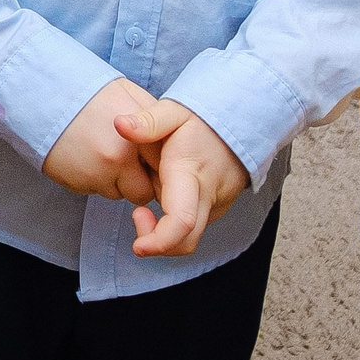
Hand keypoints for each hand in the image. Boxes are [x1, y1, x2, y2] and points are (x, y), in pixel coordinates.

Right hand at [41, 76, 162, 201]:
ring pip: (116, 194)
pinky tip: (82, 156)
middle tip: (122, 158)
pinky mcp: (74, 183)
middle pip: (142, 192)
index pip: (165, 171)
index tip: (149, 160)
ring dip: (112, 180)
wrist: (40, 91)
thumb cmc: (87, 91)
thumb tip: (170, 149)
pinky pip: (92, 190)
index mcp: (138, 137)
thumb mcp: (129, 97)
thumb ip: (153, 125)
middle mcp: (118, 160)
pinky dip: (90, 178)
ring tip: (97, 152)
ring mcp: (94, 174)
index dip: (158, 168)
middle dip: (136, 180)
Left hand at [116, 98, 249, 256]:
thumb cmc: (200, 120)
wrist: (239, 125)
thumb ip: (147, 121)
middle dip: (156, 242)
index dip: (159, 241)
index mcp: (190, 174)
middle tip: (137, 215)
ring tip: (149, 192)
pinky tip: (166, 190)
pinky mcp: (215, 209)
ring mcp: (215, 206)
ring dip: (164, 228)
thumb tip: (120, 124)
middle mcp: (207, 196)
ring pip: (189, 235)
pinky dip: (175, 220)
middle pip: (186, 241)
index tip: (138, 247)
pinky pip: (194, 225)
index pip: (181, 221)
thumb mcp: (173, 112)